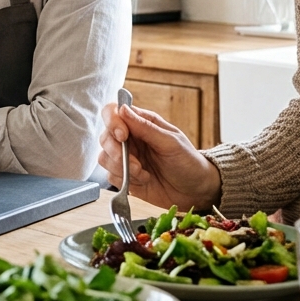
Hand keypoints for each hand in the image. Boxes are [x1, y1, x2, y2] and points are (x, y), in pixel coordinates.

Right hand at [98, 102, 221, 212]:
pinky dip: (124, 180)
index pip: (114, 112)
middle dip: (116, 151)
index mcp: (141, 123)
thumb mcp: (170, 142)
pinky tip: (143, 181)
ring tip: (143, 173)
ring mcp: (126, 158)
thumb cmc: (188, 161)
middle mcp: (130, 139)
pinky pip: (110, 176)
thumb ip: (145, 127)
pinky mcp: (125, 177)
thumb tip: (123, 109)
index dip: (112, 121)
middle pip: (105, 137)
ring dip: (121, 168)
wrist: (195, 191)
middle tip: (135, 164)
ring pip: (104, 158)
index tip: (122, 135)